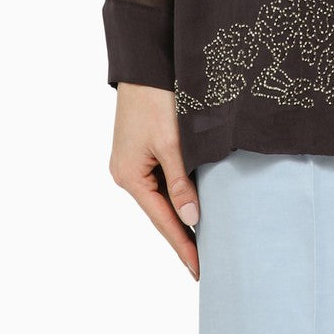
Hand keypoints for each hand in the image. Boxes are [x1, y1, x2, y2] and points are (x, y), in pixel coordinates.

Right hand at [109, 82, 200, 280]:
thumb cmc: (156, 99)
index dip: (183, 245)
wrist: (145, 63)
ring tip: (205, 239)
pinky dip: (178, 192)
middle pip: (161, 211)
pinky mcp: (141, 149)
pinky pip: (162, 179)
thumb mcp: (172, 144)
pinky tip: (194, 203)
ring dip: (182, 212)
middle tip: (207, 261)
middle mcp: (127, 173)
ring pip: (163, 195)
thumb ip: (181, 184)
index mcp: (130, 176)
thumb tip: (192, 220)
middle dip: (184, 234)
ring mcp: (133, 161)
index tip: (200, 270)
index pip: (163, 221)